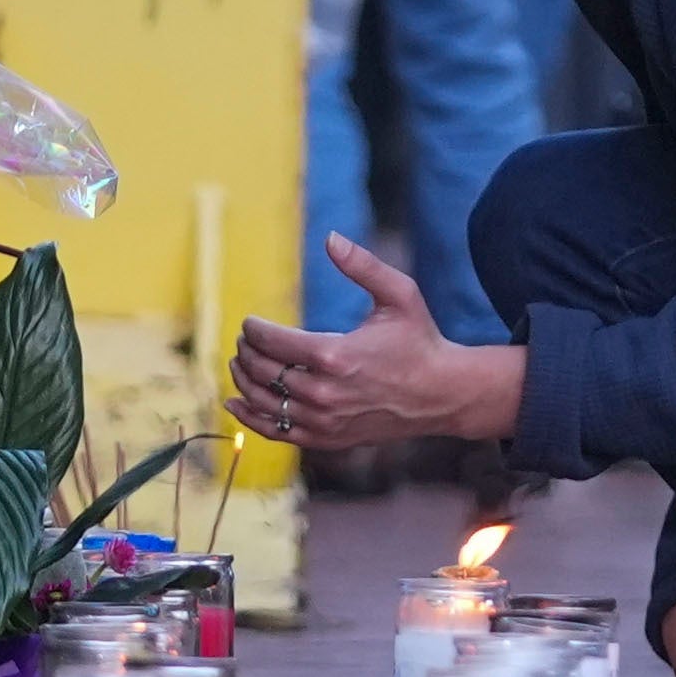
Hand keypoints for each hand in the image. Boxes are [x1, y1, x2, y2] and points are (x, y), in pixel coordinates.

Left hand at [226, 235, 523, 448]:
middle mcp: (323, 392)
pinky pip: (276, 431)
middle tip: (245, 341)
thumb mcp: (399, 295)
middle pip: (262, 370)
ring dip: (243, 380)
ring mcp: (323, 420)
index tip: (250, 322)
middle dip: (246, 351)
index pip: (271, 342)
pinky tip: (234, 402)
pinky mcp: (326, 439)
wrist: (441, 394)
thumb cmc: (420, 341)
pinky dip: (249, 417)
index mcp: (334, 355)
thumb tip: (330, 237)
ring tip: (239, 363)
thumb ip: (363, 265)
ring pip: (263, 401)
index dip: (253, 330)